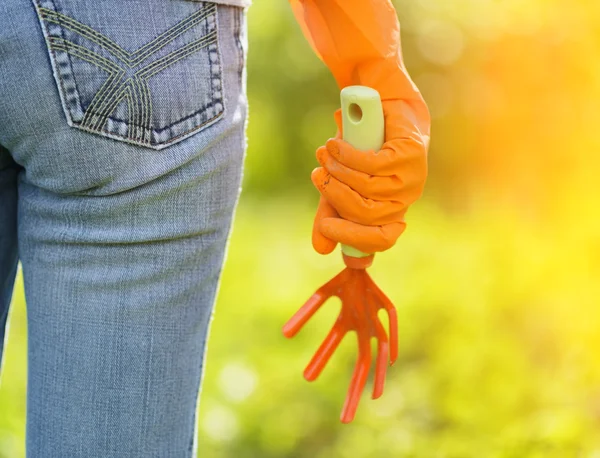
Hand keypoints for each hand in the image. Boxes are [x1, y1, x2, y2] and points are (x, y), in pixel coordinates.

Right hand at [311, 99, 428, 253]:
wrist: (383, 108)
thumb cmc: (361, 150)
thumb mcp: (341, 184)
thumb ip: (331, 213)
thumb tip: (321, 250)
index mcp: (390, 212)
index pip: (381, 239)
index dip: (355, 240)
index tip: (327, 227)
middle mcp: (404, 199)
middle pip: (368, 215)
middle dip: (335, 197)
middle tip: (317, 176)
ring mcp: (411, 177)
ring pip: (368, 188)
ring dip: (339, 170)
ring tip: (324, 154)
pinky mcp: (411, 154)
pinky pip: (374, 164)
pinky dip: (348, 155)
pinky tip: (336, 145)